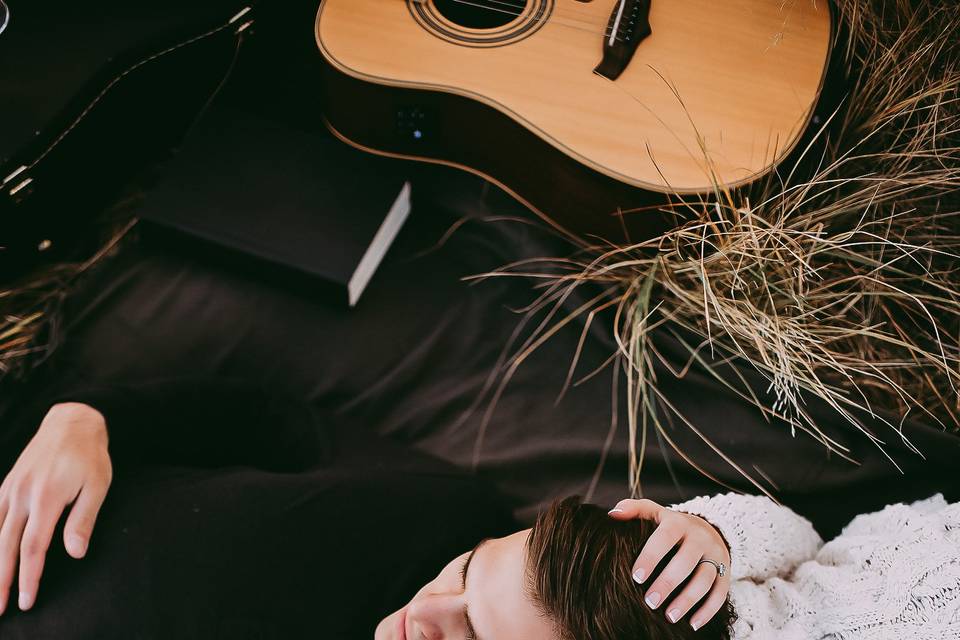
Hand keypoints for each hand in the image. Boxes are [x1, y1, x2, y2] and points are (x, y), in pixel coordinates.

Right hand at [0, 402, 111, 612]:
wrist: (73, 421)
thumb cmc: (90, 456)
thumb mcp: (98, 486)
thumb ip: (84, 519)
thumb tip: (75, 553)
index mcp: (47, 497)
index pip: (33, 547)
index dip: (29, 577)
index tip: (27, 600)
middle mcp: (22, 495)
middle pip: (6, 546)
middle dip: (2, 580)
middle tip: (0, 609)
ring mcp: (11, 489)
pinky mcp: (7, 484)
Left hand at [609, 498, 730, 630]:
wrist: (709, 528)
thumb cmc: (672, 525)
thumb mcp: (655, 512)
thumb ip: (635, 509)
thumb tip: (613, 514)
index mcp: (678, 522)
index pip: (665, 537)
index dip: (651, 556)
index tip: (636, 577)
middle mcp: (700, 537)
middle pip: (686, 562)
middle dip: (667, 583)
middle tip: (650, 602)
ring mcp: (715, 555)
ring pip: (705, 580)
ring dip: (687, 600)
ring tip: (669, 616)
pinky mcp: (726, 572)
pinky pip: (720, 593)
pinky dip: (708, 610)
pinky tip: (692, 623)